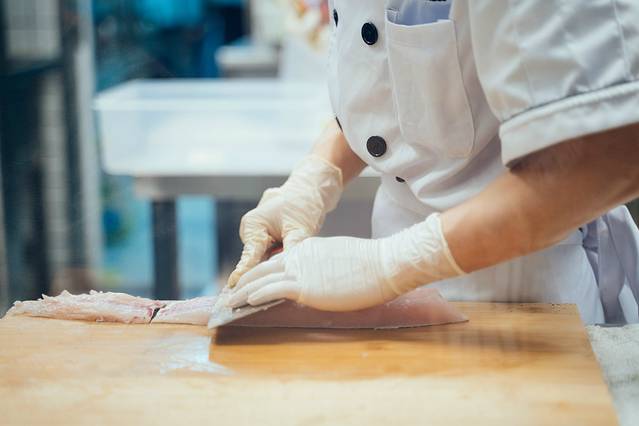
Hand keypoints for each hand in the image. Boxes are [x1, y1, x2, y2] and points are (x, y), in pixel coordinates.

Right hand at [227, 156, 342, 286]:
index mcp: (253, 226)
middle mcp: (252, 231)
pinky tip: (287, 271)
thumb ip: (291, 250)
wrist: (310, 189)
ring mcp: (259, 235)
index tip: (232, 285)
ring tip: (283, 281)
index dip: (243, 272)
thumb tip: (288, 271)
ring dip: (274, 267)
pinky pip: (272, 255)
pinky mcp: (269, 239)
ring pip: (265, 259)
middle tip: (267, 291)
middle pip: (256, 260)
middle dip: (263, 273)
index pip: (249, 254)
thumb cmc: (303, 204)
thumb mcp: (300, 229)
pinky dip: (279, 261)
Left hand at [228, 214, 464, 310]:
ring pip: (262, 279)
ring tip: (230, 302)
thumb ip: (324, 267)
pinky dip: (256, 295)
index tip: (250, 281)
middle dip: (245, 281)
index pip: (278, 261)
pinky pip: (273, 289)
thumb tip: (321, 280)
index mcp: (309, 249)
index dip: (261, 272)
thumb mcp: (341, 259)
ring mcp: (301, 270)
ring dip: (243, 291)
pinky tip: (246, 302)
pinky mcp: (305, 285)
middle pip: (264, 268)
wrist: (383, 263)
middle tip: (231, 292)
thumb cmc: (371, 264)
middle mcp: (300, 256)